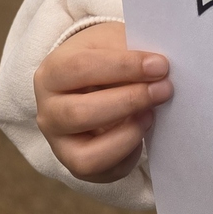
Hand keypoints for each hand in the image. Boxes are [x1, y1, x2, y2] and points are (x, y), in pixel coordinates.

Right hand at [34, 20, 172, 183]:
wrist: (93, 82)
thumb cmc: (106, 58)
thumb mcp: (112, 42)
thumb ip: (131, 51)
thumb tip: (160, 69)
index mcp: (52, 73)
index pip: (81, 68)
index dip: (124, 67)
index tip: (160, 65)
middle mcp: (48, 112)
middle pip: (80, 114)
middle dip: (129, 102)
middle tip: (164, 89)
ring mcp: (59, 144)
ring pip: (87, 156)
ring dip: (127, 136)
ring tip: (152, 114)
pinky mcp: (77, 165)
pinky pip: (104, 171)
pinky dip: (129, 154)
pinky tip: (143, 130)